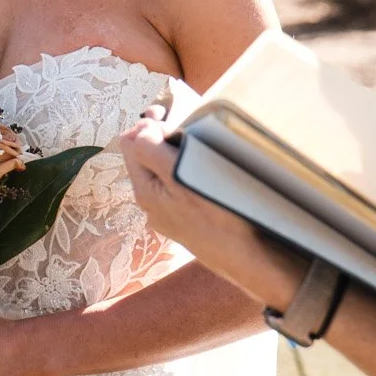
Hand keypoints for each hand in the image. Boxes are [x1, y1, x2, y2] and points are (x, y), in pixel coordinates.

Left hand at [118, 110, 281, 298]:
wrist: (244, 258)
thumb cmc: (218, 214)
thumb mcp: (181, 175)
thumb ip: (152, 150)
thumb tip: (140, 128)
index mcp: (145, 190)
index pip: (131, 142)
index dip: (149, 124)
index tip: (171, 116)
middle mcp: (150, 204)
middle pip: (143, 157)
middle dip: (159, 138)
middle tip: (183, 127)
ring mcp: (166, 215)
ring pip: (160, 172)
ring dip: (172, 156)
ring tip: (195, 150)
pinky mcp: (183, 223)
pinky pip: (175, 188)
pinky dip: (183, 175)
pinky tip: (202, 176)